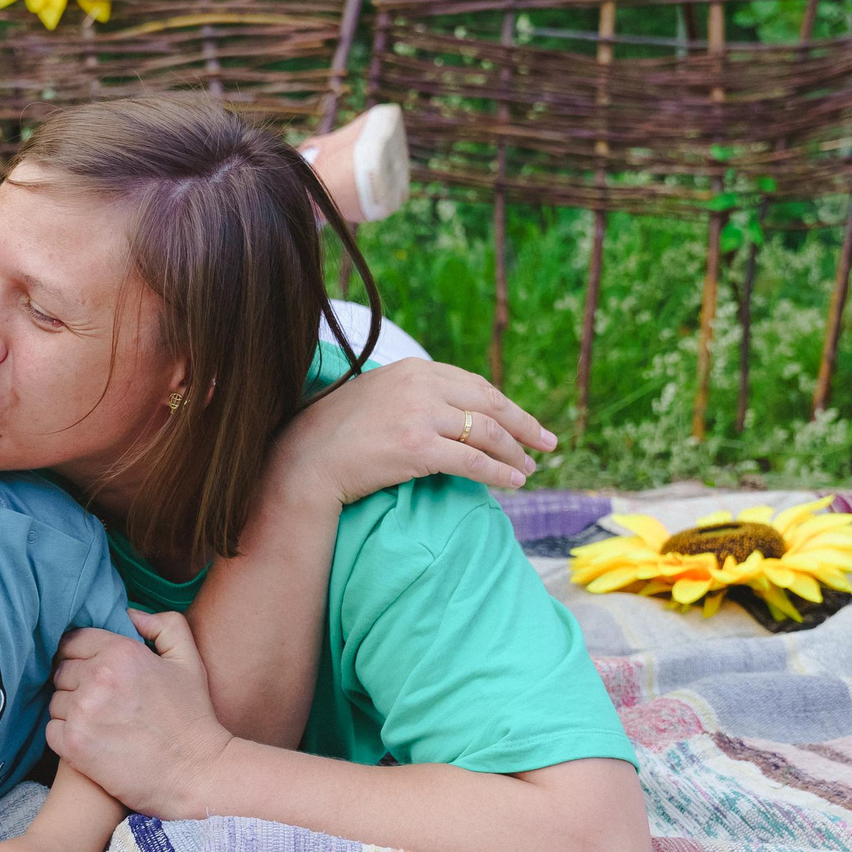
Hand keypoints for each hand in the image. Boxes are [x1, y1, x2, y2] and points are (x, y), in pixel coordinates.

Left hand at [47, 613, 232, 821]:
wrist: (195, 774)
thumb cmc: (192, 718)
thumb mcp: (189, 661)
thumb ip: (164, 626)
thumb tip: (130, 614)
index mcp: (122, 652)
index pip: (74, 640)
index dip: (81, 654)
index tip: (94, 671)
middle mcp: (98, 678)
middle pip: (61, 670)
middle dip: (76, 681)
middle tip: (101, 701)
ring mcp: (82, 712)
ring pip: (55, 700)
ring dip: (70, 709)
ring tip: (99, 723)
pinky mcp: (73, 745)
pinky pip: (51, 729)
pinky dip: (66, 735)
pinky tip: (92, 741)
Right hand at [274, 357, 553, 505]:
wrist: (304, 460)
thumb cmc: (335, 435)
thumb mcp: (376, 396)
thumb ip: (412, 394)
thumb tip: (446, 408)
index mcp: (413, 369)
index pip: (473, 384)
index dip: (504, 404)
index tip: (522, 421)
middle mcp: (420, 385)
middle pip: (489, 404)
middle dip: (523, 425)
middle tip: (547, 441)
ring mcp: (419, 415)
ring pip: (486, 433)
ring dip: (515, 452)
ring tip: (530, 468)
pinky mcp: (417, 447)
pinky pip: (473, 461)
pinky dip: (499, 472)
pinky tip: (514, 481)